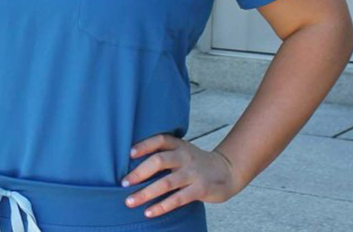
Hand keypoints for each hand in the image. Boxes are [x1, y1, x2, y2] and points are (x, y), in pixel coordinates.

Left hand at [122, 134, 242, 218]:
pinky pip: (178, 198)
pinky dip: (162, 206)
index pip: (161, 140)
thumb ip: (164, 155)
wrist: (228, 171)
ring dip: (145, 193)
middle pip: (160, 160)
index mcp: (180, 146)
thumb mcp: (184, 153)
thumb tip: (131, 168)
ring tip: (130, 201)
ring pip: (166, 182)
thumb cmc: (197, 164)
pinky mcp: (201, 188)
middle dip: (139, 172)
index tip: (129, 153)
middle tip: (123, 183)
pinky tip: (149, 212)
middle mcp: (186, 157)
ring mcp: (194, 173)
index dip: (145, 145)